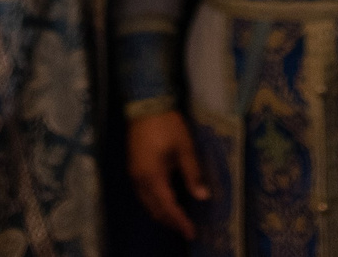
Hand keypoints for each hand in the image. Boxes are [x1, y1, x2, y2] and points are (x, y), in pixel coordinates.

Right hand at [127, 110, 209, 237]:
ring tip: (177, 218)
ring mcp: (134, 174)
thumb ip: (192, 174)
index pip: (168, 207)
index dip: (180, 221)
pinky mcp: (133, 167)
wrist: (145, 105)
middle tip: (186, 228)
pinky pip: (143, 194)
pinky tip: (165, 200)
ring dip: (161, 213)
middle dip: (170, 221)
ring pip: (146, 203)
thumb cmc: (167, 125)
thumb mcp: (184, 148)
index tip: (191, 232)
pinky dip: (154, 202)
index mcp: (153, 177)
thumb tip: (203, 196)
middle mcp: (140, 180)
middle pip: (154, 209)